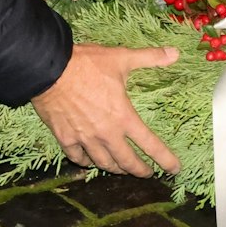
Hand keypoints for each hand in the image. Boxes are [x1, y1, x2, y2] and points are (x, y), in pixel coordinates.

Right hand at [31, 42, 181, 176]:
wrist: (50, 70)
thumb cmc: (87, 65)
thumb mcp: (121, 58)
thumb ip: (149, 58)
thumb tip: (175, 53)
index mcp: (123, 117)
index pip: (150, 144)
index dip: (165, 159)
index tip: (174, 169)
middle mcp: (106, 133)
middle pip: (127, 162)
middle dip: (140, 171)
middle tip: (147, 173)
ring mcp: (85, 139)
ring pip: (103, 163)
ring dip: (115, 168)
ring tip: (121, 168)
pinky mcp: (65, 138)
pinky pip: (78, 158)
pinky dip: (86, 162)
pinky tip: (90, 161)